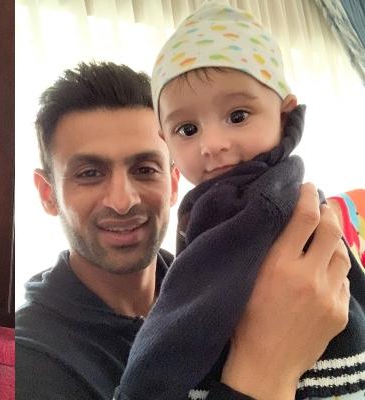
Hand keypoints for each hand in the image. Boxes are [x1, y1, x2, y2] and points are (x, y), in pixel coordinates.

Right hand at [222, 183, 349, 398]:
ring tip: (325, 232)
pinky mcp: (338, 310)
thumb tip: (270, 220)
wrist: (265, 363)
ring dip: (334, 238)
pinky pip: (342, 279)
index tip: (307, 187)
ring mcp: (327, 294)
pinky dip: (334, 267)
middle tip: (321, 204)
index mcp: (278, 266)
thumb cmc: (244, 320)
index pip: (304, 218)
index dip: (308, 196)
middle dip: (328, 211)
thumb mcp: (244, 280)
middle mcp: (307, 276)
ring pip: (342, 252)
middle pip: (330, 229)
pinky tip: (324, 266)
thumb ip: (260, 252)